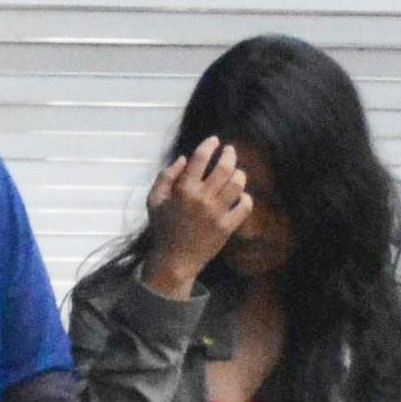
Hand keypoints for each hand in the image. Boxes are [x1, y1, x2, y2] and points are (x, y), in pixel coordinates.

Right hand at [141, 137, 250, 297]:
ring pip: (237, 184)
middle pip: (224, 168)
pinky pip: (244, 207)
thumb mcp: (154, 200)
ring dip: (239, 174)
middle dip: (229, 154)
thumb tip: (185, 159)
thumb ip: (165, 176)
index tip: (215, 140)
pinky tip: (241, 196)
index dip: (209, 145)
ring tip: (237, 172)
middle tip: (230, 151)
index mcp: (183, 189)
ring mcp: (216, 213)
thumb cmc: (163, 229)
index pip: (200, 158)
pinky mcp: (226, 227)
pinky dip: (246, 198)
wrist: (174, 261)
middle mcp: (201, 198)